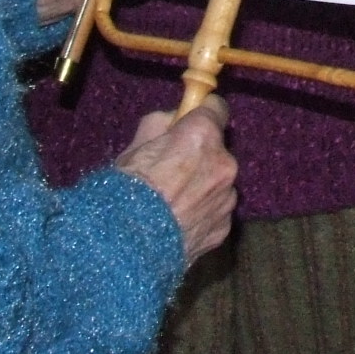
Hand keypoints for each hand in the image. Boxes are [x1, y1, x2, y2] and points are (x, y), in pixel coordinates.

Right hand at [117, 102, 238, 264]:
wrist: (128, 246)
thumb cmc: (127, 190)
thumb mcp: (135, 145)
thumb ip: (162, 124)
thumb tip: (174, 118)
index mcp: (202, 135)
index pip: (217, 107)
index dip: (202, 113)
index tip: (192, 120)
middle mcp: (224, 163)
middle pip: (218, 150)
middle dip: (200, 156)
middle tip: (173, 171)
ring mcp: (227, 197)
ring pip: (219, 183)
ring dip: (203, 187)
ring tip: (172, 203)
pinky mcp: (224, 226)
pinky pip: (216, 212)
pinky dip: (202, 214)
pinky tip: (178, 223)